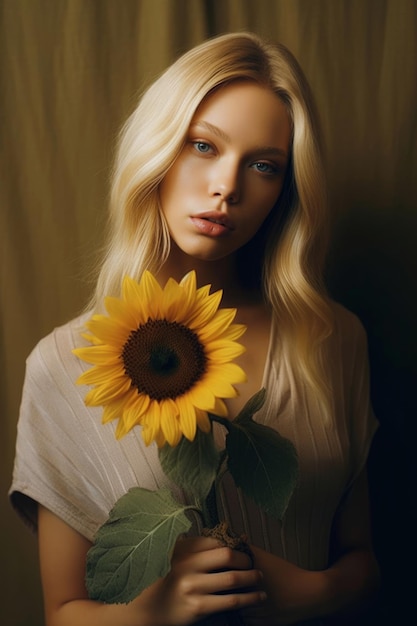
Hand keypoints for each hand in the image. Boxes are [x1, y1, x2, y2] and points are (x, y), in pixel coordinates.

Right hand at [135, 535, 265, 625]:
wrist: (150, 610)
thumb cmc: (168, 582)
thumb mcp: (176, 559)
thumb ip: (195, 548)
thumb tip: (227, 538)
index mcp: (182, 549)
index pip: (216, 541)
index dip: (234, 544)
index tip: (245, 549)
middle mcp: (186, 564)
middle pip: (227, 555)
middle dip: (245, 559)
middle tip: (254, 564)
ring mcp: (192, 586)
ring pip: (232, 578)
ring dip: (252, 578)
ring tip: (260, 578)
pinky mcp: (197, 606)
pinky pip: (231, 601)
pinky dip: (249, 598)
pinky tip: (259, 597)